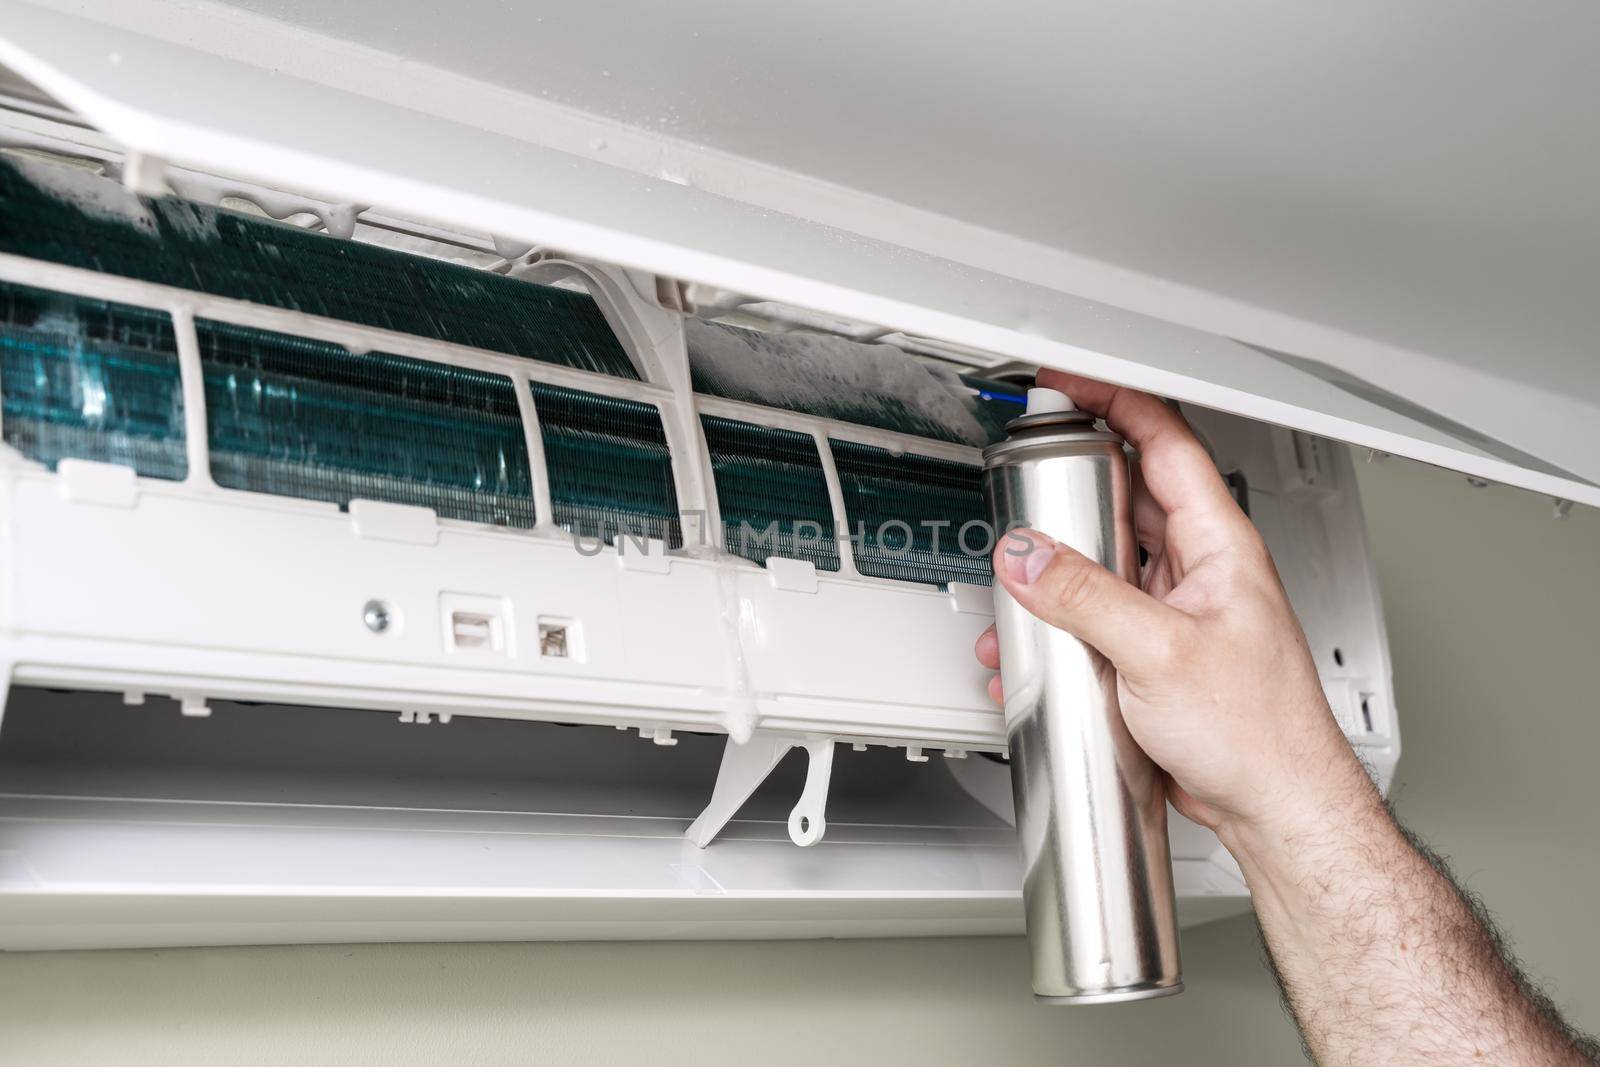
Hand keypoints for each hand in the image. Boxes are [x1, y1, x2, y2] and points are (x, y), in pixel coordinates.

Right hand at [975, 370, 1370, 838]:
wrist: (1277, 804)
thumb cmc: (1260, 732)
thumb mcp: (1159, 652)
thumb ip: (1085, 597)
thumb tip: (1027, 556)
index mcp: (1221, 545)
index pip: (1167, 442)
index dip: (1116, 402)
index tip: (1068, 386)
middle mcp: (1203, 569)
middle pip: (1127, 498)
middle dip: (1071, 492)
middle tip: (1026, 485)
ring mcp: (1181, 609)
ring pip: (1109, 560)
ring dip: (1060, 569)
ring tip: (1020, 584)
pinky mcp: (1160, 651)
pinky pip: (1104, 614)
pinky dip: (1066, 620)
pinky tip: (1040, 644)